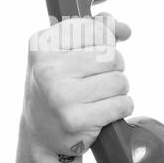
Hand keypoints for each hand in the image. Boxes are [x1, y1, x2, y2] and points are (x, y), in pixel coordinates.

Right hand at [24, 13, 132, 160]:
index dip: (105, 42)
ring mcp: (62, 95)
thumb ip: (93, 33)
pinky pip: (122, 104)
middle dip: (113, 70)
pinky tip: (102, 112)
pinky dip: (120, 108)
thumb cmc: (57, 89)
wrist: (41, 134)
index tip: (95, 53)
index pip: (97, 29)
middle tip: (94, 82)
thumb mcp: (63, 54)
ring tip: (96, 98)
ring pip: (120, 81)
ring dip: (117, 91)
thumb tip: (122, 28)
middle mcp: (48, 69)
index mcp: (42, 46)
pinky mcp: (77, 119)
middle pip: (112, 57)